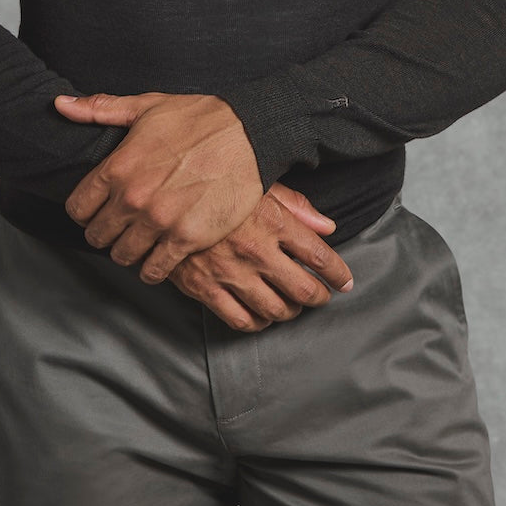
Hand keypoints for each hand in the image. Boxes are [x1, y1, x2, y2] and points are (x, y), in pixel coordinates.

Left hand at [56, 90, 263, 284]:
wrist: (249, 134)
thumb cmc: (199, 118)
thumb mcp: (146, 106)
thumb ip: (100, 110)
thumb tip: (59, 105)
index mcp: (117, 167)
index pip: (77, 209)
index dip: (85, 212)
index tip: (98, 211)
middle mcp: (133, 198)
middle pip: (97, 236)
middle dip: (106, 233)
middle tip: (121, 227)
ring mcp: (159, 221)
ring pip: (123, 256)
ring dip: (129, 252)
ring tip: (141, 242)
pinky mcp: (187, 239)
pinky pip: (155, 271)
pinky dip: (154, 268)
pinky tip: (161, 256)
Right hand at [168, 183, 354, 332]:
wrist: (159, 192)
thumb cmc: (214, 182)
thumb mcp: (258, 182)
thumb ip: (296, 206)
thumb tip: (328, 228)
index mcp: (272, 220)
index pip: (319, 256)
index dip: (338, 273)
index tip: (345, 281)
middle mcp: (255, 250)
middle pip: (303, 289)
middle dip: (319, 297)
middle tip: (321, 295)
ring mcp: (229, 272)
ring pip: (276, 309)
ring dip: (291, 312)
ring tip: (293, 305)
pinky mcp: (204, 288)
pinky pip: (241, 319)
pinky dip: (258, 322)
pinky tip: (262, 314)